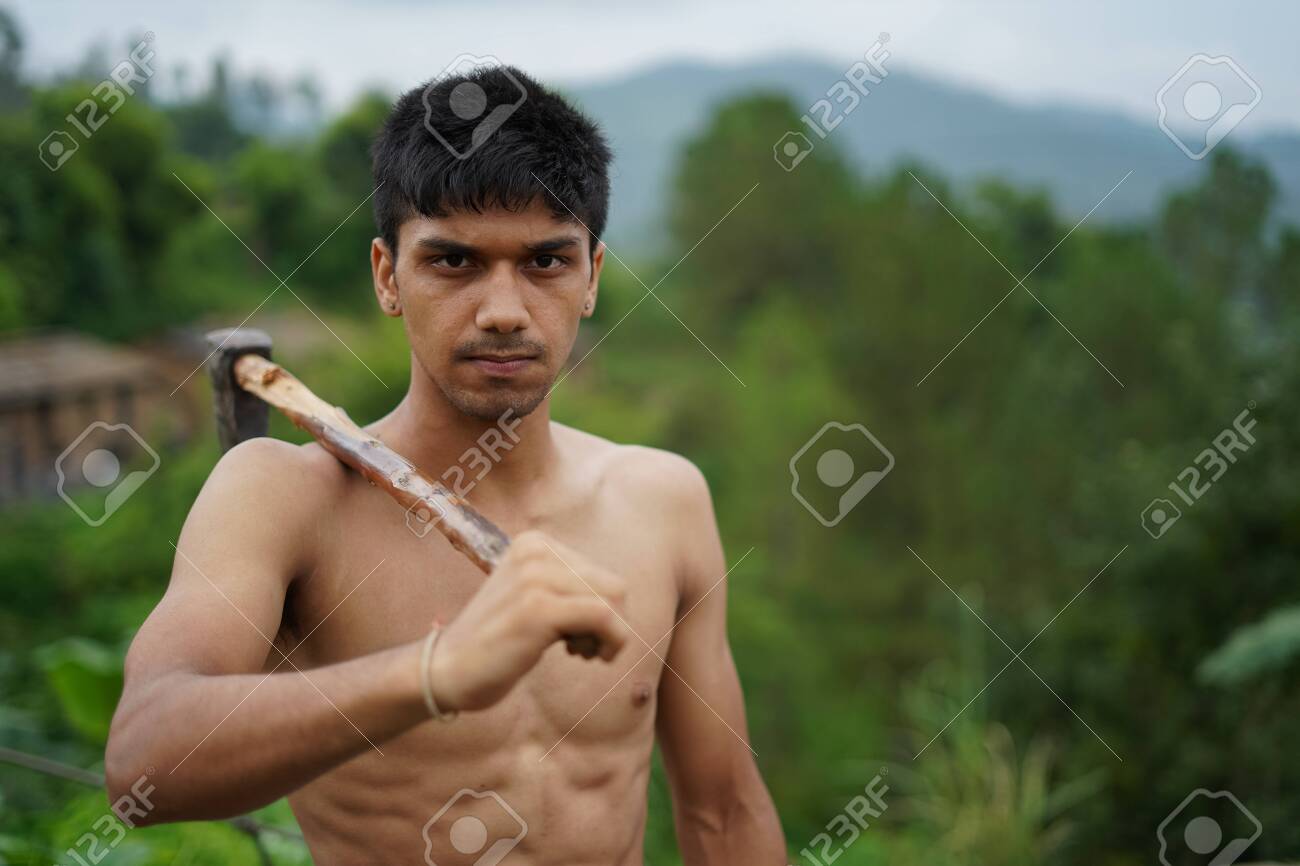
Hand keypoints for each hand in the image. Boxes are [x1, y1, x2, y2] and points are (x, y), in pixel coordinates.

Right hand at [429, 530, 630, 712]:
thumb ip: (569, 586)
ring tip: (577, 651)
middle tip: (580, 648)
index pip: (603, 575)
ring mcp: (535, 577)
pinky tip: (584, 657)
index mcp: (535, 543)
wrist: (446, 670)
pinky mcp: (538, 607)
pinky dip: (610, 642)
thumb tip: (621, 597)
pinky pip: (604, 618)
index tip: (575, 633)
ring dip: (607, 636)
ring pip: (613, 601)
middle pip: (614, 587)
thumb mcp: (533, 597)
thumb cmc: (497, 641)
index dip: (601, 611)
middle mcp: (535, 550)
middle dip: (609, 625)